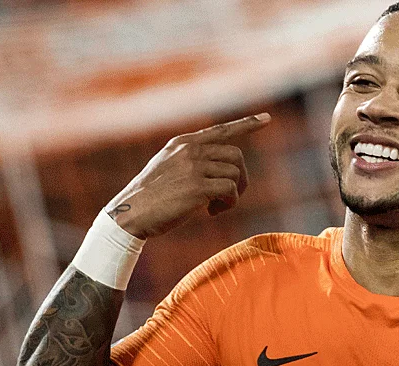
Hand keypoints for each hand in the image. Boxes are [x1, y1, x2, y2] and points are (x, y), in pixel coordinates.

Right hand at [105, 113, 270, 238]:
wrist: (131, 213)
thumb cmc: (151, 197)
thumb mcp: (168, 167)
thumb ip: (191, 160)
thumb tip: (223, 168)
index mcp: (183, 142)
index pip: (221, 130)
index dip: (246, 125)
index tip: (267, 119)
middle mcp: (190, 150)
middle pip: (236, 156)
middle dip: (240, 178)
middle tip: (229, 197)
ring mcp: (194, 166)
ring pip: (235, 174)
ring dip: (232, 195)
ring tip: (215, 207)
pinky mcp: (197, 186)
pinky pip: (230, 190)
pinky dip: (228, 204)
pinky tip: (212, 212)